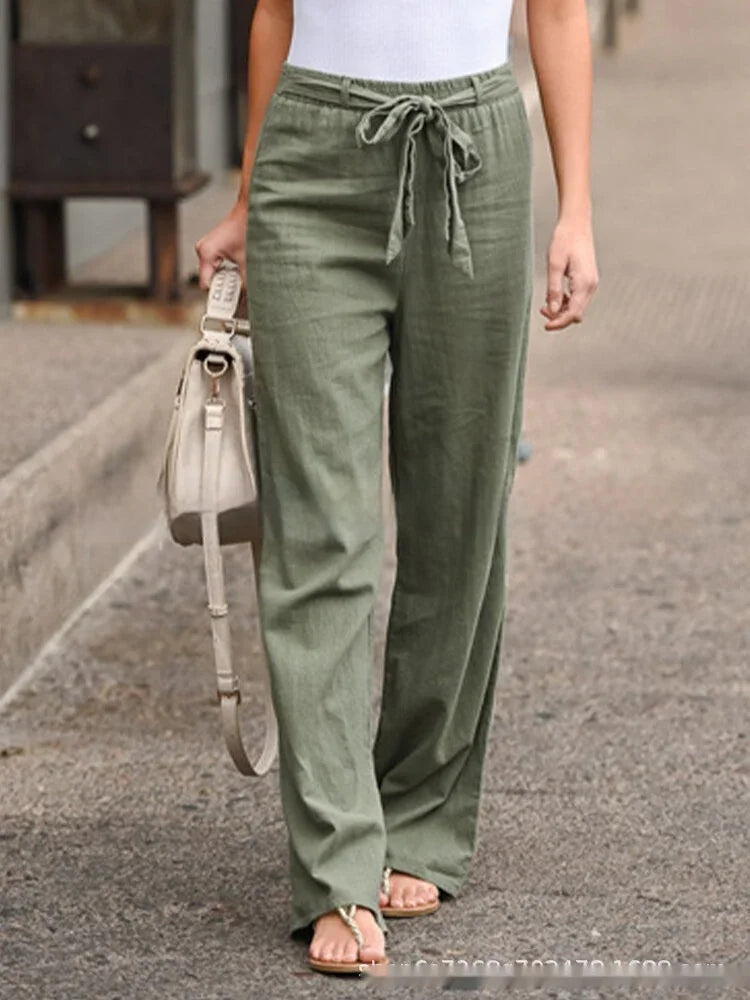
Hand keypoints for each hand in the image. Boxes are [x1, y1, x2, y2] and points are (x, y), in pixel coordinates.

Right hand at [194, 200, 247, 289]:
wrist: (252, 210)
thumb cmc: (247, 227)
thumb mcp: (248, 261)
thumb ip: (245, 282)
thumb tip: (247, 297)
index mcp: (207, 253)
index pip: (206, 285)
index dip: (217, 296)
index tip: (226, 307)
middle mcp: (204, 250)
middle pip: (211, 280)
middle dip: (225, 288)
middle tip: (237, 296)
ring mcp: (208, 248)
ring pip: (216, 273)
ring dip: (228, 279)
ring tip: (240, 280)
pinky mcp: (215, 247)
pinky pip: (219, 265)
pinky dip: (229, 271)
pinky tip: (239, 271)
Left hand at [540, 215, 598, 330]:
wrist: (576, 223)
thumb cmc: (564, 240)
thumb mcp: (554, 265)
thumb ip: (553, 290)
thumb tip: (551, 311)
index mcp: (584, 283)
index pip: (573, 313)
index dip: (559, 323)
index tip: (545, 327)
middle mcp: (591, 286)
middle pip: (577, 314)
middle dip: (560, 317)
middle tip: (541, 310)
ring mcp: (591, 283)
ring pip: (577, 308)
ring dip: (561, 310)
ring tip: (544, 304)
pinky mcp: (587, 280)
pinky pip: (577, 299)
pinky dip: (565, 302)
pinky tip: (553, 296)